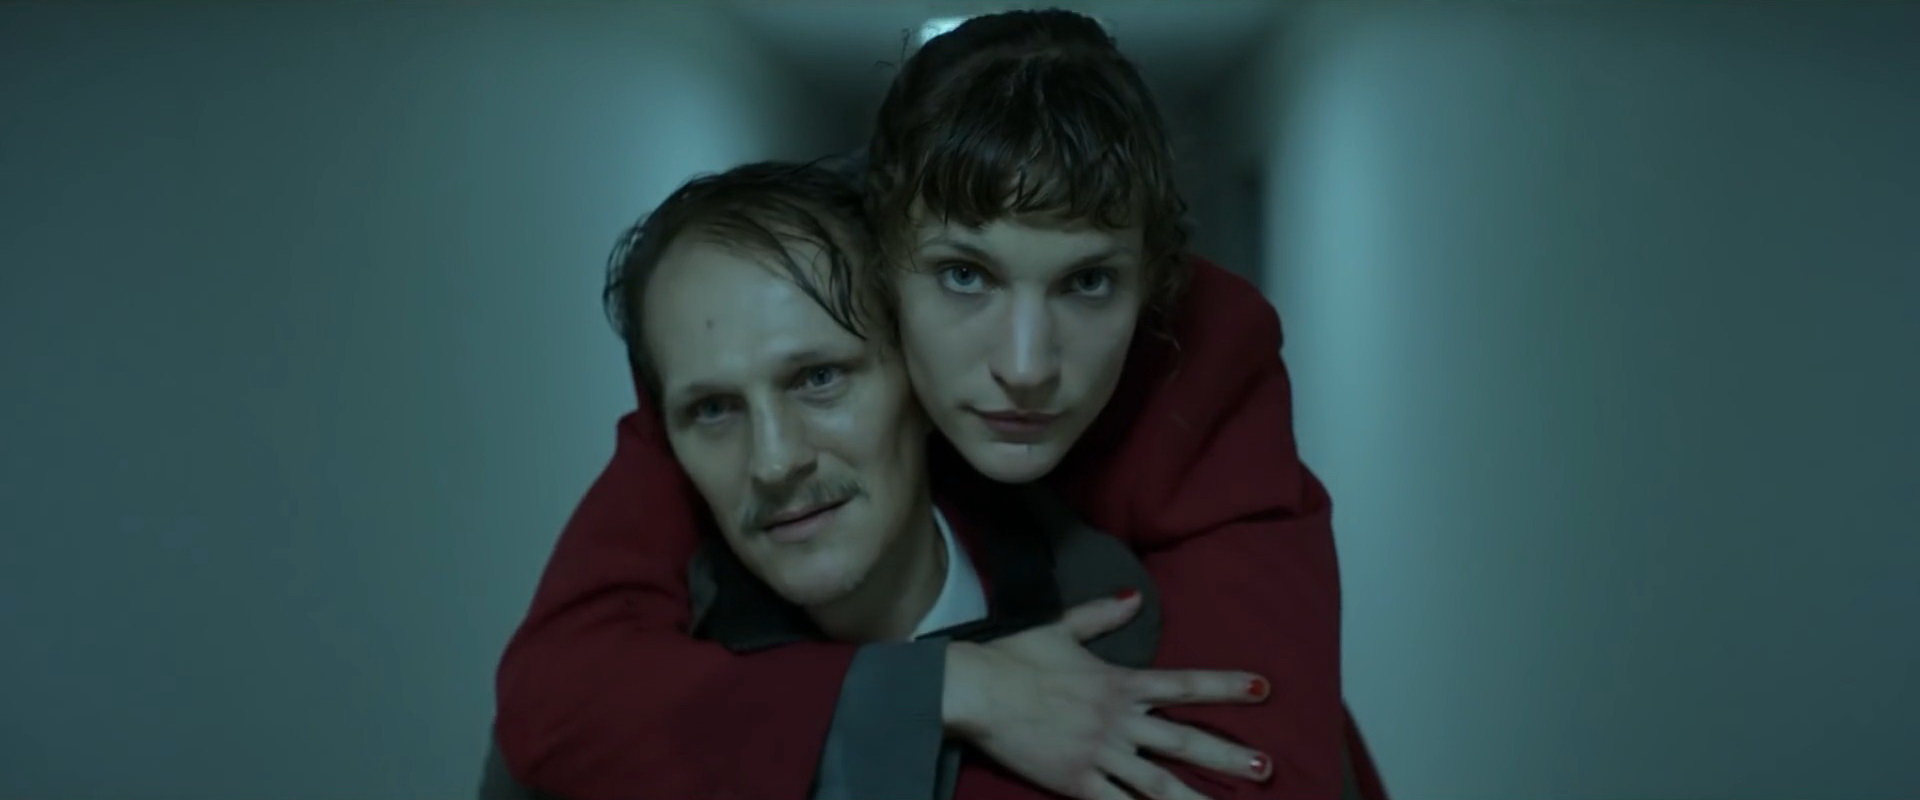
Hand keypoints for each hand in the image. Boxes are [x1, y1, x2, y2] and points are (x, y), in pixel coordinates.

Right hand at [942, 590, 1272, 799]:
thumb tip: (1133, 596)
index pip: (1184, 684)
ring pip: (1159, 784)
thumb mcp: (1061, 627)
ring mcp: (1099, 753)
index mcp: (1120, 682)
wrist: (977, 688)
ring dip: (1197, 799)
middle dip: (1228, 756)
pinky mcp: (1076, 782)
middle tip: (1267, 768)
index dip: (1225, 686)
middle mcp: (1118, 720)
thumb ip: (1101, 615)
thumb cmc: (1014, 655)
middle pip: (1184, 741)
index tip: (1263, 688)